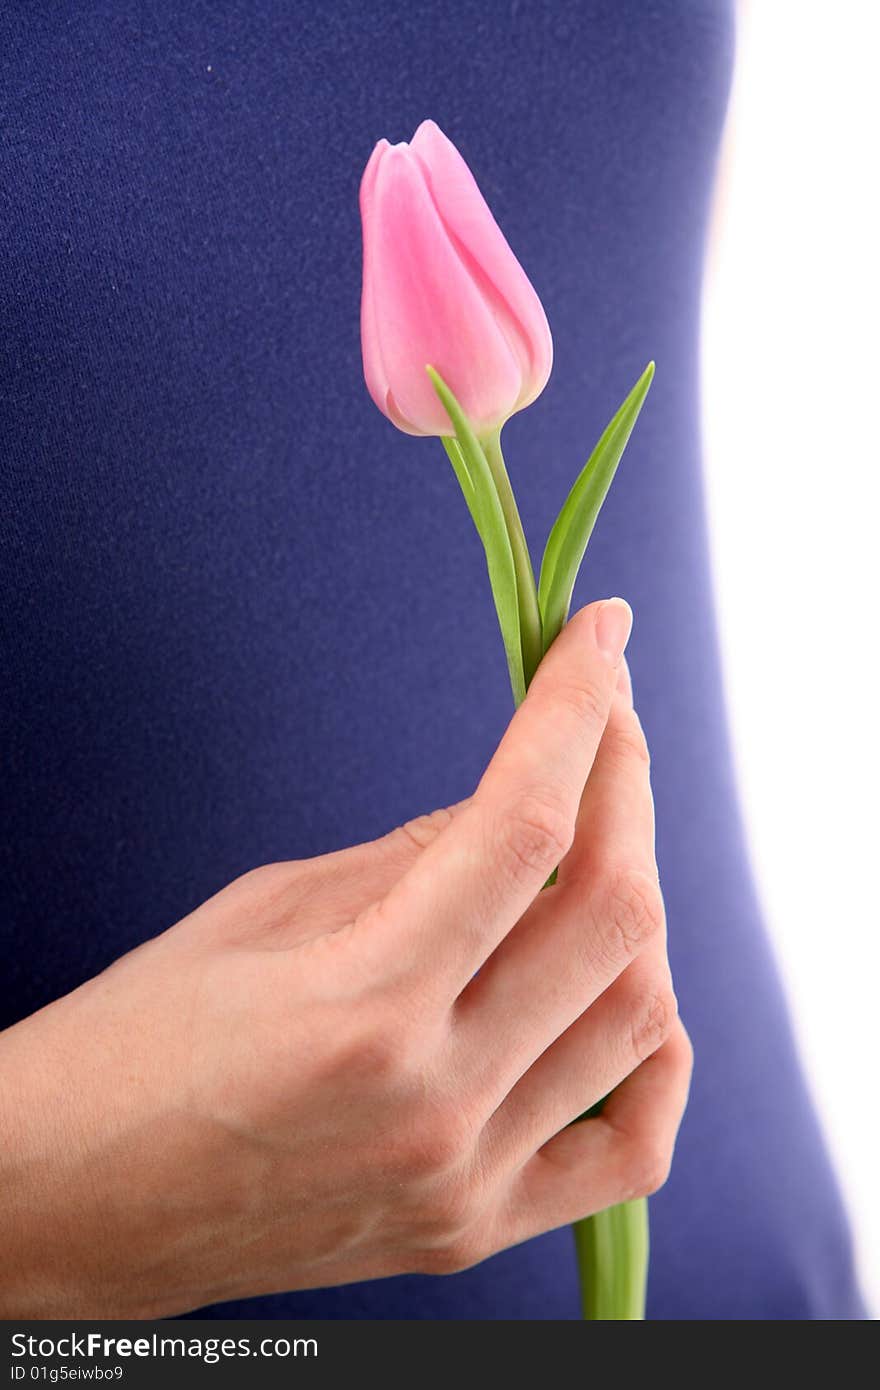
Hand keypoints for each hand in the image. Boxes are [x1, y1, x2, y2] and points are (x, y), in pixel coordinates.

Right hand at [0, 599, 691, 1316]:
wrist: (61, 1207)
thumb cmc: (128, 1044)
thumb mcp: (257, 913)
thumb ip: (411, 859)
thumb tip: (520, 803)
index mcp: (359, 1006)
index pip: (521, 826)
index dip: (575, 708)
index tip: (598, 635)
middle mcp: (433, 1103)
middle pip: (612, 912)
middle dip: (624, 778)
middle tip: (607, 714)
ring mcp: (464, 1181)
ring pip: (641, 1016)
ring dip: (639, 896)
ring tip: (598, 836)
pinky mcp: (473, 1231)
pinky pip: (632, 1150)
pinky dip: (656, 1055)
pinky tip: (626, 993)